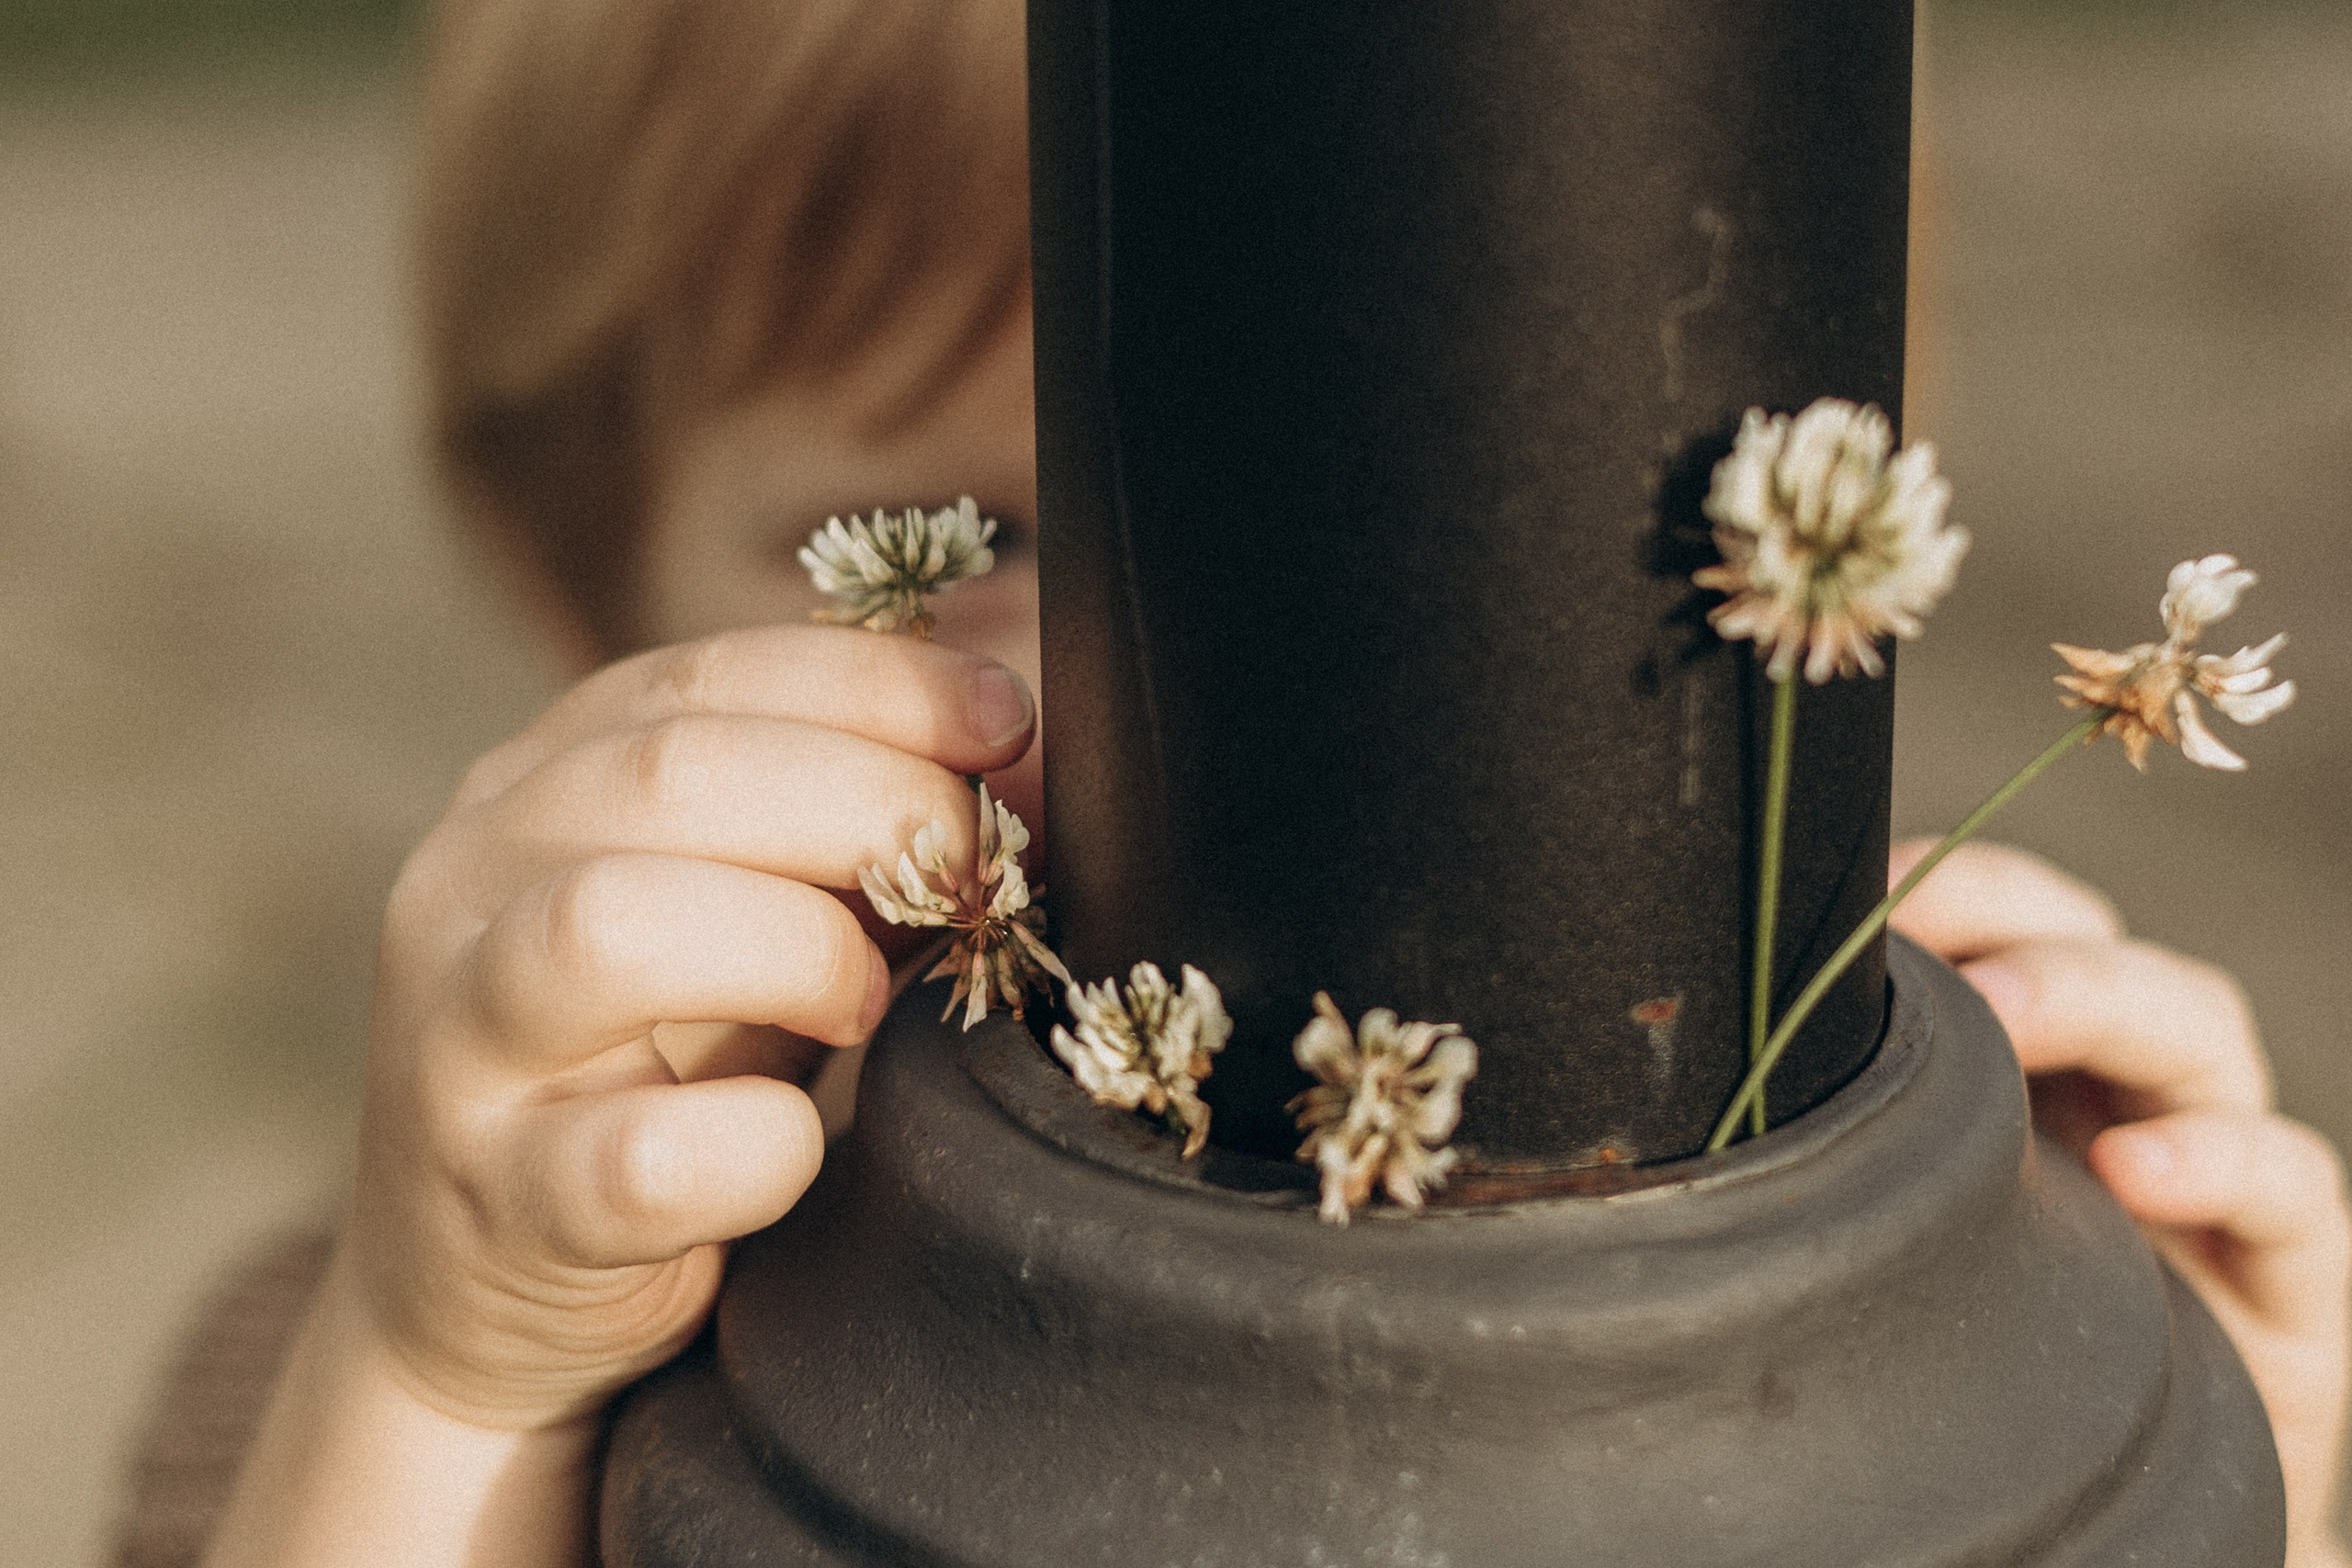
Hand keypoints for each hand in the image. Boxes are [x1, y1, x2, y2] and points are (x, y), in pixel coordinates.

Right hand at [353, 623, 1033, 1425]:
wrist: (480, 1302)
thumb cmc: (652, 1080)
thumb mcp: (744, 922)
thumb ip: (851, 836)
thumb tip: (1029, 769)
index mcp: (537, 784)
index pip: (709, 677)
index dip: (878, 684)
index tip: (1006, 721)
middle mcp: (468, 885)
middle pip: (673, 774)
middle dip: (872, 805)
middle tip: (975, 880)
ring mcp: (461, 1044)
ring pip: (611, 927)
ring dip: (798, 948)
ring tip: (865, 1006)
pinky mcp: (499, 1203)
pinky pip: (644, 1157)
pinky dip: (762, 1147)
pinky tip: (799, 1144)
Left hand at [1891, 840, 2351, 1567]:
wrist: (2102, 1518)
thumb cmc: (1978, 1354)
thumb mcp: (1914, 1228)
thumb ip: (1860, 1137)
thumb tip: (1722, 1064)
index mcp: (2028, 1061)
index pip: (2006, 924)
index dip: (1946, 889)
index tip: (1855, 890)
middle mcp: (2125, 1087)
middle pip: (2095, 947)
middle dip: (2011, 919)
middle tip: (1918, 935)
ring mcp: (2215, 1165)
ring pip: (2195, 1024)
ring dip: (2099, 998)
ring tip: (2007, 1016)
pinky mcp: (2290, 1267)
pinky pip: (2288, 1184)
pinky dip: (2221, 1158)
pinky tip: (2133, 1172)